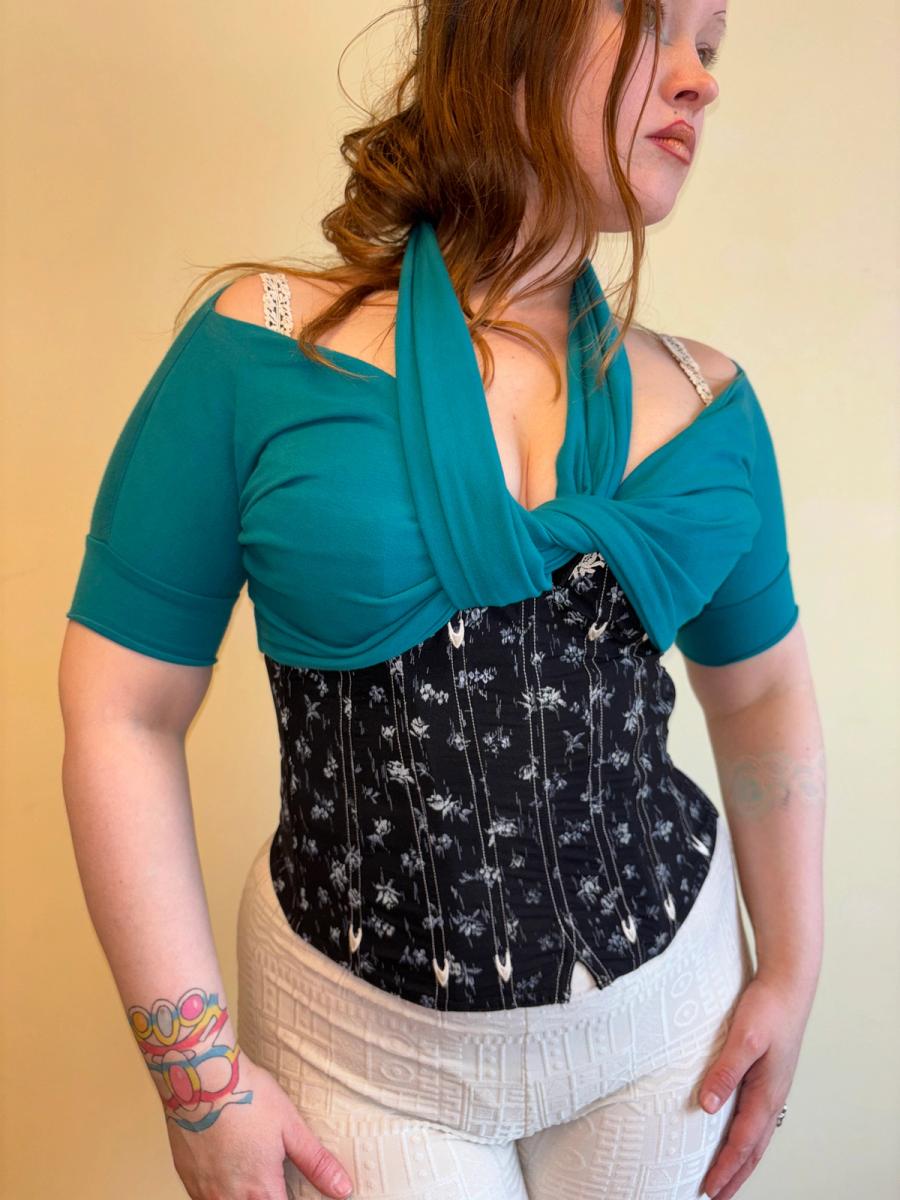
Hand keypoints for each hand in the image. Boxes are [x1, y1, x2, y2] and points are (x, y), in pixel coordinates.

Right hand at [166, 1051, 353, 1198]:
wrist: (201, 1078)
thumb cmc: (247, 1096)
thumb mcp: (290, 1126)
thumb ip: (316, 1162)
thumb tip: (343, 1189)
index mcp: (260, 1189)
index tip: (288, 1189)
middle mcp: (229, 1198)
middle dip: (266, 1197)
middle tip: (271, 1179)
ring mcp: (204, 1190)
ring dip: (242, 1196)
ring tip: (251, 1174)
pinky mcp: (186, 1177)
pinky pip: (204, 1198)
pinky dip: (219, 1192)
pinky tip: (227, 1172)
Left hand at [699, 970, 815, 1199]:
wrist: (787, 985)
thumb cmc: (767, 1009)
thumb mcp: (744, 1038)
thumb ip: (725, 1071)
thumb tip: (706, 1107)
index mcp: (767, 1094)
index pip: (742, 1143)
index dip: (724, 1168)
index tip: (707, 1190)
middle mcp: (772, 1096)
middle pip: (752, 1148)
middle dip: (734, 1175)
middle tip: (714, 1197)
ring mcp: (771, 1088)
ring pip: (756, 1135)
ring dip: (741, 1160)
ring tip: (725, 1177)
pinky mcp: (767, 1077)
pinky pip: (755, 1117)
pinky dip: (745, 1137)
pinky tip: (734, 1134)